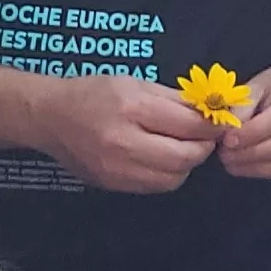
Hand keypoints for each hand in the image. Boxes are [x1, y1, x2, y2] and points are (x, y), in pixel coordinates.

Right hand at [29, 72, 219, 192]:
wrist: (50, 117)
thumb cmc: (94, 93)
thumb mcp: (136, 83)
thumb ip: (175, 99)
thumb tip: (210, 111)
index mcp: (132, 108)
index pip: (188, 125)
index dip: (211, 126)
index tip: (219, 123)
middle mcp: (124, 142)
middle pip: (184, 157)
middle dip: (203, 148)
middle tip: (205, 138)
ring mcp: (116, 168)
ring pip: (172, 178)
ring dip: (185, 165)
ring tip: (182, 148)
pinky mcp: (112, 184)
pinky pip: (153, 187)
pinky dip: (166, 175)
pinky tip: (161, 159)